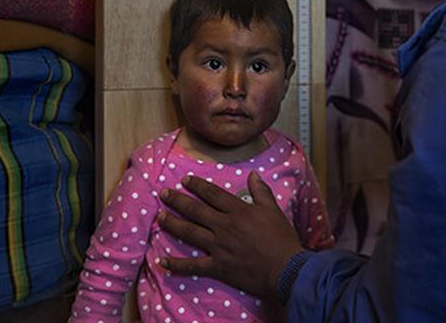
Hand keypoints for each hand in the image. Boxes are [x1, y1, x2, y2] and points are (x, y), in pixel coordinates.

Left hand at [158, 171, 303, 299]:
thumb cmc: (282, 240)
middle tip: (163, 194)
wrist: (286, 269)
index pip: (212, 194)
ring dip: (172, 224)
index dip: (197, 185)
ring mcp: (219, 247)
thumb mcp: (274, 211)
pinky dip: (176, 264)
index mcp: (238, 211)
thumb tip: (253, 174)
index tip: (185, 180)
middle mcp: (224, 226)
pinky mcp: (217, 267)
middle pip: (196, 210)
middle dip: (177, 200)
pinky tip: (161, 261)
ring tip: (160, 217)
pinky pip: (192, 266)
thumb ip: (261, 192)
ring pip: (190, 233)